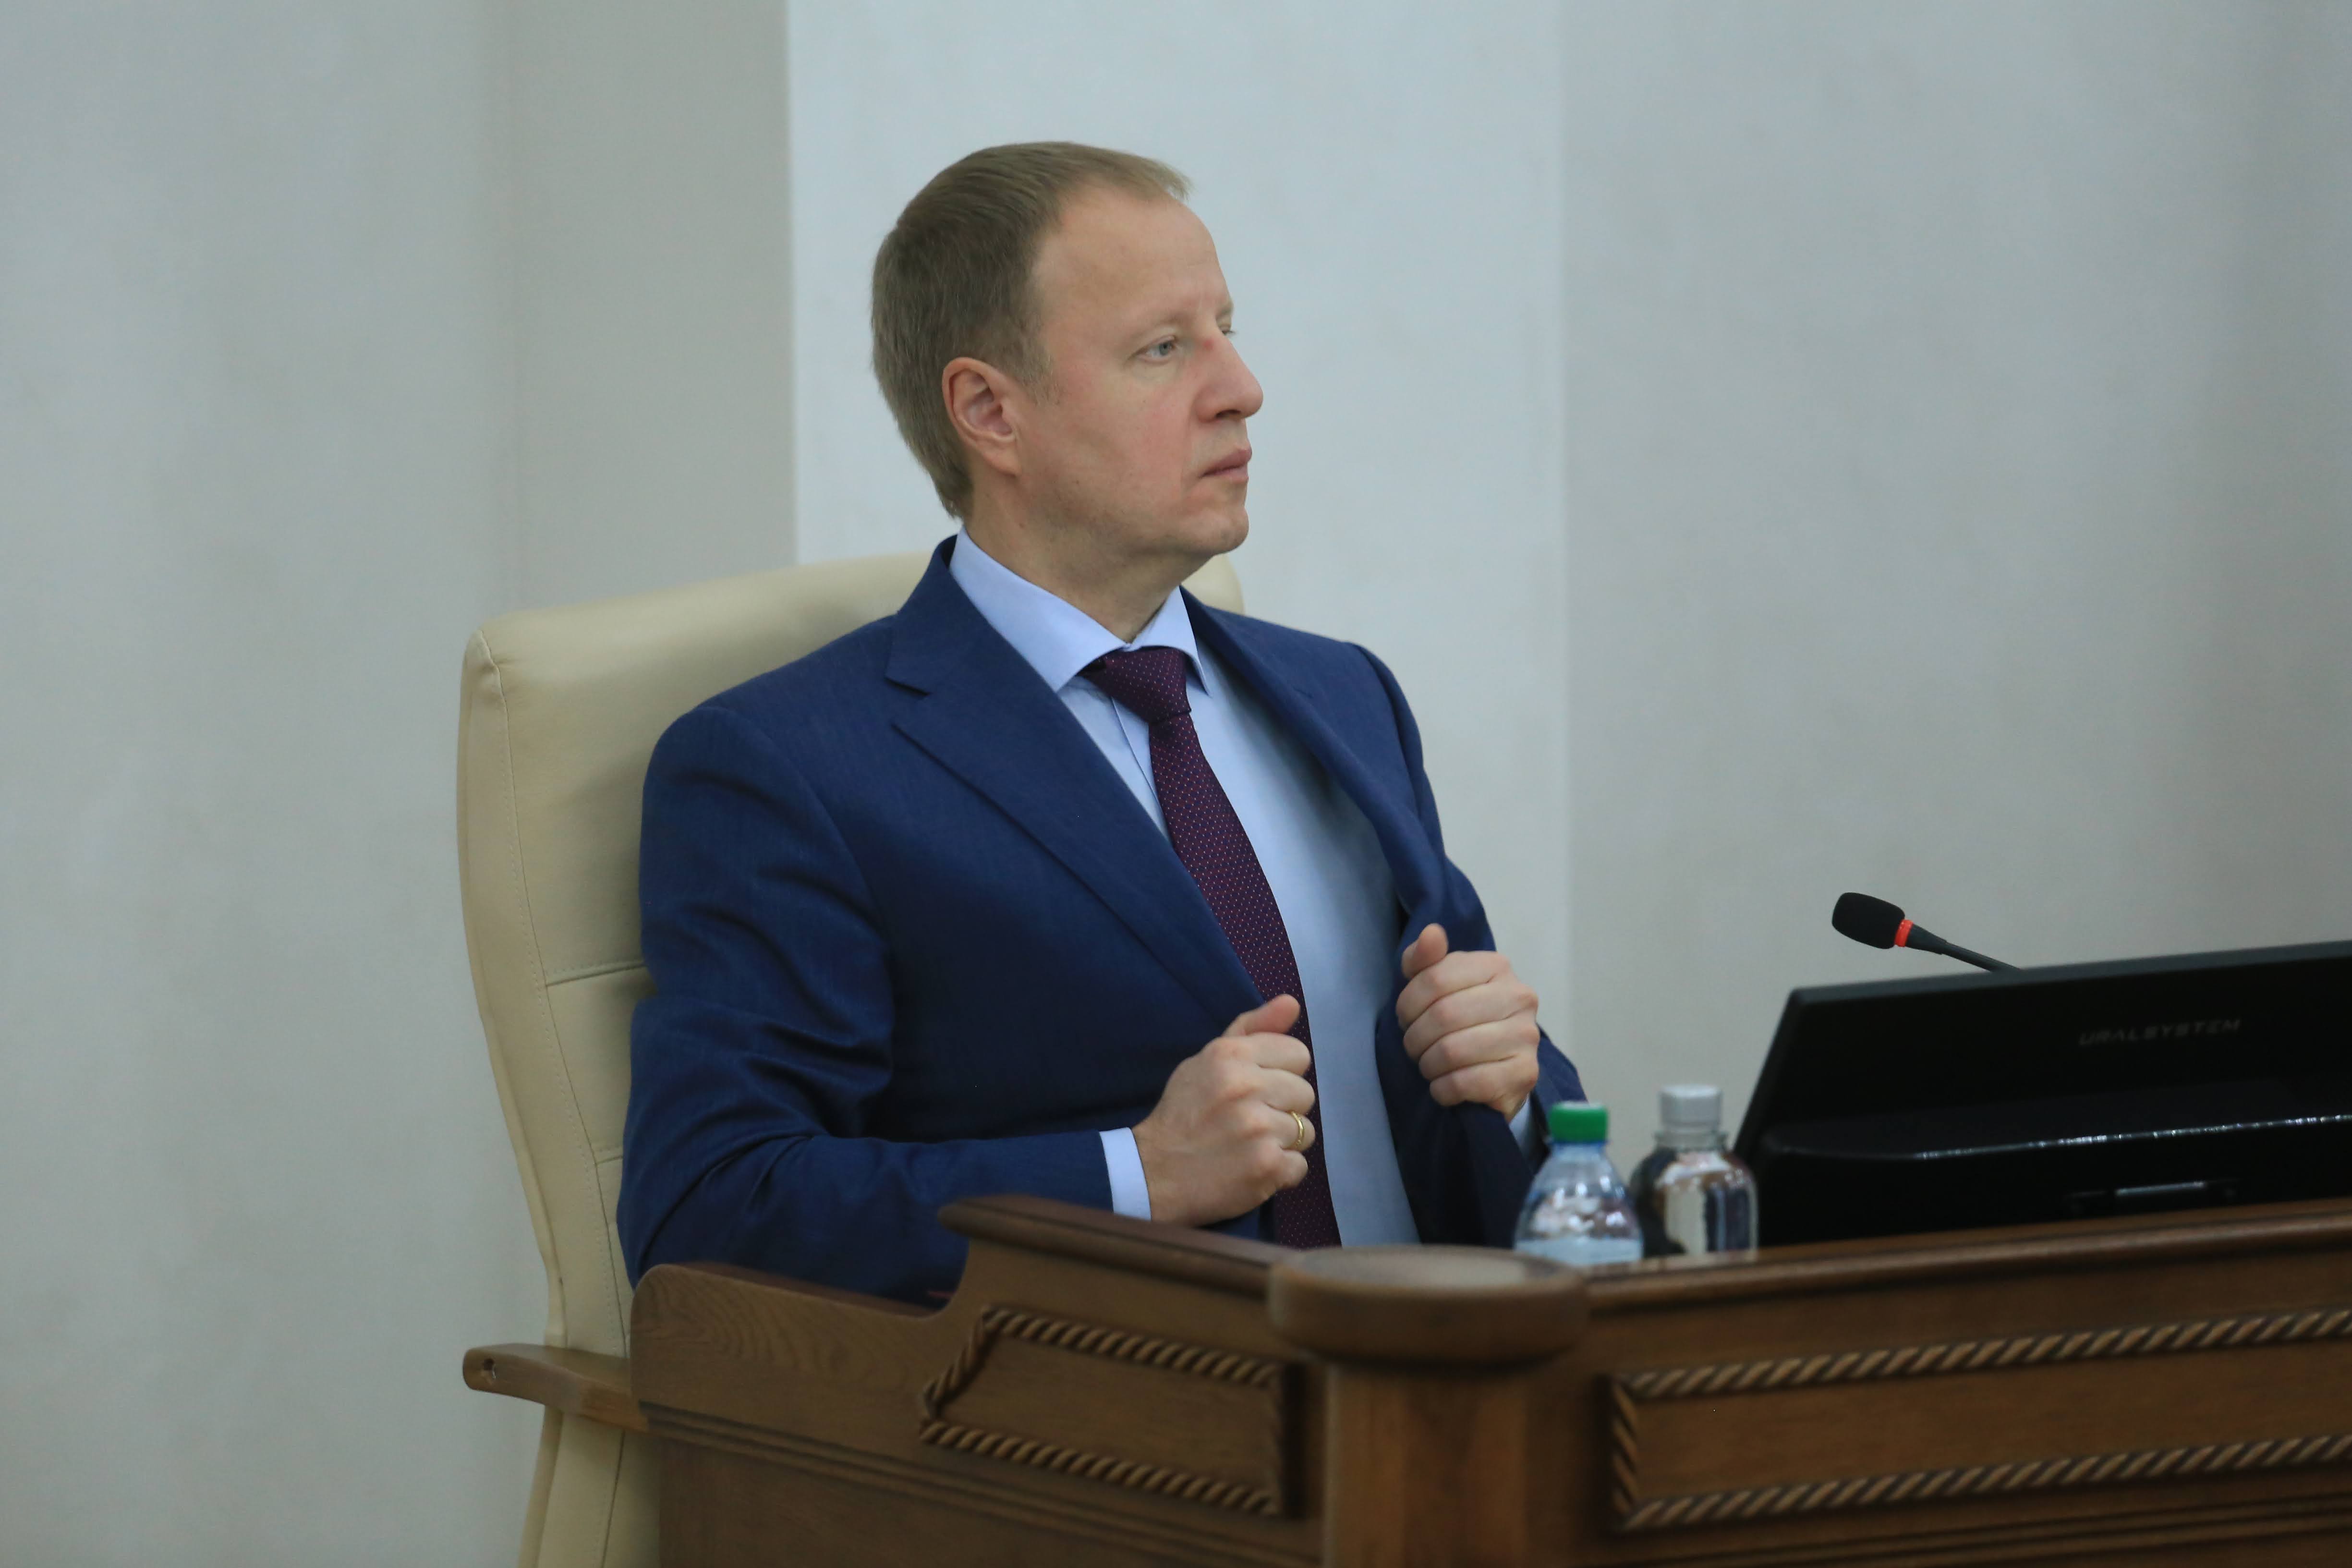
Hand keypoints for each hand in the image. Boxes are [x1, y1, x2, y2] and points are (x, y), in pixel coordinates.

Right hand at [1132, 996, 1315, 1227]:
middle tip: (1249, 1120)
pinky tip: (1252, 1167)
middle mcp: (1247, 1087)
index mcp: (1232, 1055)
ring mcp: (1259, 1130)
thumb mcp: (1209, 1060)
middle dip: (1283, 1108)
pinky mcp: (1267, 1167)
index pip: (1298, 1055)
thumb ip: (1252, 1029)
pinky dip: (1280, 1171)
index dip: (1281, 1073)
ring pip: (1305, 1131)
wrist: (1154, 1172)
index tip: (1257, 1088)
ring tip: (1249, 1145)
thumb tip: (1292, 1003)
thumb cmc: (1185, 1112)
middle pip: (1305, 1093)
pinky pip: (1300, 1165)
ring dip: (1282, 1141)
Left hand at [1396, 924, 1540, 1119]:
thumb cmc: (1460, 1020)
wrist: (1497, 1069)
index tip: (1406, 1019)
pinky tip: (1444, 1086)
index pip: (1435, 978)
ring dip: (1429, 1065)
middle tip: (1415, 1048)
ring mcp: (1527, 1036)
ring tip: (1430, 1066)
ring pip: (1453, 1051)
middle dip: (1416, 1037)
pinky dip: (1444, 1089)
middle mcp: (1519, 996)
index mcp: (1496, 966)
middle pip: (1443, 1015)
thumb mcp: (1435, 986)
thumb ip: (1425, 959)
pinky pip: (1467, 1082)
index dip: (1408, 1004)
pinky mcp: (1525, 1073)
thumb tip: (1432, 933)